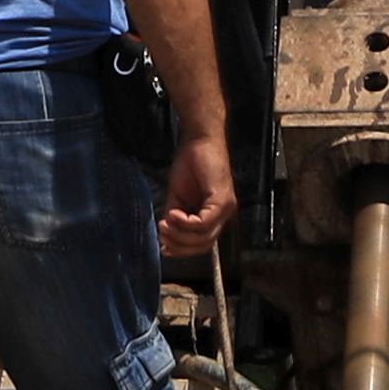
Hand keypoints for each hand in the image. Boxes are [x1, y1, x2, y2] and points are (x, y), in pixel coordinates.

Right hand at [152, 125, 235, 259]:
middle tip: (162, 238)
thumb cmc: (189, 163)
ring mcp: (225, 208)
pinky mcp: (223, 200)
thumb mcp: (177, 196)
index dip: (182, 250)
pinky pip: (204, 223)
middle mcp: (224, 215)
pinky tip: (174, 214)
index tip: (164, 248)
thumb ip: (174, 217)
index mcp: (214, 215)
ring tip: (165, 224)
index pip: (202, 244)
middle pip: (204, 245)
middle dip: (180, 246)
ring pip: (204, 237)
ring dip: (181, 235)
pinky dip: (186, 223)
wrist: (198, 140)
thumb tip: (165, 237)